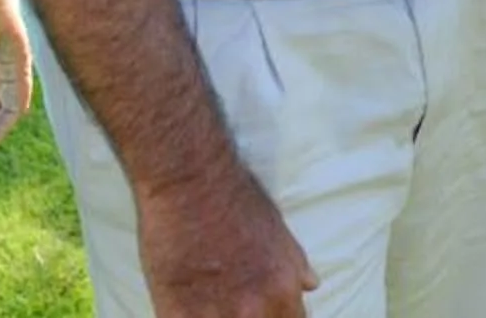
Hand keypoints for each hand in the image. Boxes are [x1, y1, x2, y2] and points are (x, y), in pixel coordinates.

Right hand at [136, 170, 317, 317]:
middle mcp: (252, 311)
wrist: (190, 182)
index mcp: (282, 292)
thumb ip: (295, 267)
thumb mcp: (279, 231)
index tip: (266, 312)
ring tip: (210, 301)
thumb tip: (310, 286)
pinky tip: (185, 307)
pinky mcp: (175, 314)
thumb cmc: (236, 200)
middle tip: (234, 302)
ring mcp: (212, 316)